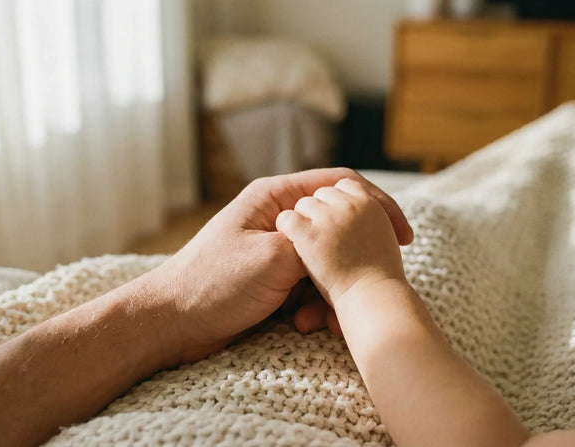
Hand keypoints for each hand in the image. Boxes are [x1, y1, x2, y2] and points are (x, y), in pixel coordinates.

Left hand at [156, 168, 412, 362]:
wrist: (171, 323)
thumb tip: (350, 238)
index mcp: (277, 198)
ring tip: (323, 320)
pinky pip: (311, 287)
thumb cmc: (213, 283)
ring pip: (327, 264)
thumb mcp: (274, 258)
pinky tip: (307, 325)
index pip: (341, 186)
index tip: (403, 237)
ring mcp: (278, 251)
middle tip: (376, 283)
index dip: (377, 206)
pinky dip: (317, 306)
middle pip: (337, 228)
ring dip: (333, 292)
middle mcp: (280, 219)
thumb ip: (317, 244)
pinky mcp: (274, 281)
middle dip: (355, 260)